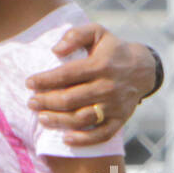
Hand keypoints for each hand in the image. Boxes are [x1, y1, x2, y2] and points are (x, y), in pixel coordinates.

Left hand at [26, 26, 154, 145]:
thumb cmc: (112, 50)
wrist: (143, 69)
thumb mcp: (97, 32)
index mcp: (100, 65)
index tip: (29, 83)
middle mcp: (107, 86)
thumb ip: (76, 35)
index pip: (67, 74)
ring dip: (59, 121)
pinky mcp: (120, 120)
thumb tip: (55, 50)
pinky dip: (83, 140)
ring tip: (42, 118)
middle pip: (71, 99)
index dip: (46, 80)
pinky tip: (66, 139)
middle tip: (31, 103)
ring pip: (82, 118)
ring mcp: (114, 105)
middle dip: (47, 102)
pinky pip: (101, 135)